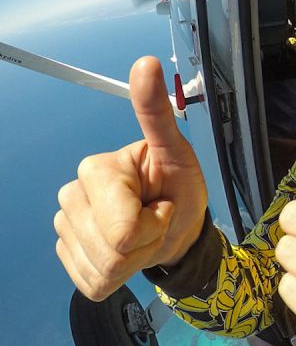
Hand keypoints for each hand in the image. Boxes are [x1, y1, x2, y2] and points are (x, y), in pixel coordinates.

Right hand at [54, 57, 207, 300]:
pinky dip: (121, 275)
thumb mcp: (177, 152)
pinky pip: (95, 283)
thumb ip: (157, 113)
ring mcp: (66, 228)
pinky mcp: (69, 257)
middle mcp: (71, 195)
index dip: (153, 224)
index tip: (163, 203)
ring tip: (145, 234)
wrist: (178, 226)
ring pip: (103, 269)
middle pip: (111, 250)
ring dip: (136, 259)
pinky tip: (129, 252)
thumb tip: (147, 63)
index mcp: (96, 170)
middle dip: (145, 242)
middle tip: (156, 219)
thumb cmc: (179, 187)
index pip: (121, 227)